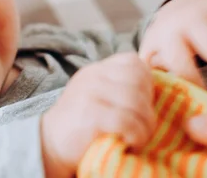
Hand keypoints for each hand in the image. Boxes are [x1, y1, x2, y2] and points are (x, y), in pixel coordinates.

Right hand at [40, 53, 155, 177]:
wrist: (50, 145)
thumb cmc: (81, 125)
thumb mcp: (97, 97)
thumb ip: (118, 88)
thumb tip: (156, 92)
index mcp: (96, 70)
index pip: (132, 61)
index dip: (146, 81)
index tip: (143, 104)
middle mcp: (93, 76)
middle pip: (139, 79)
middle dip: (149, 105)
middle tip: (144, 125)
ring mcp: (90, 92)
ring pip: (137, 101)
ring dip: (146, 125)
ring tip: (139, 137)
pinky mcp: (90, 113)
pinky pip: (128, 120)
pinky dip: (137, 135)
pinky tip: (131, 143)